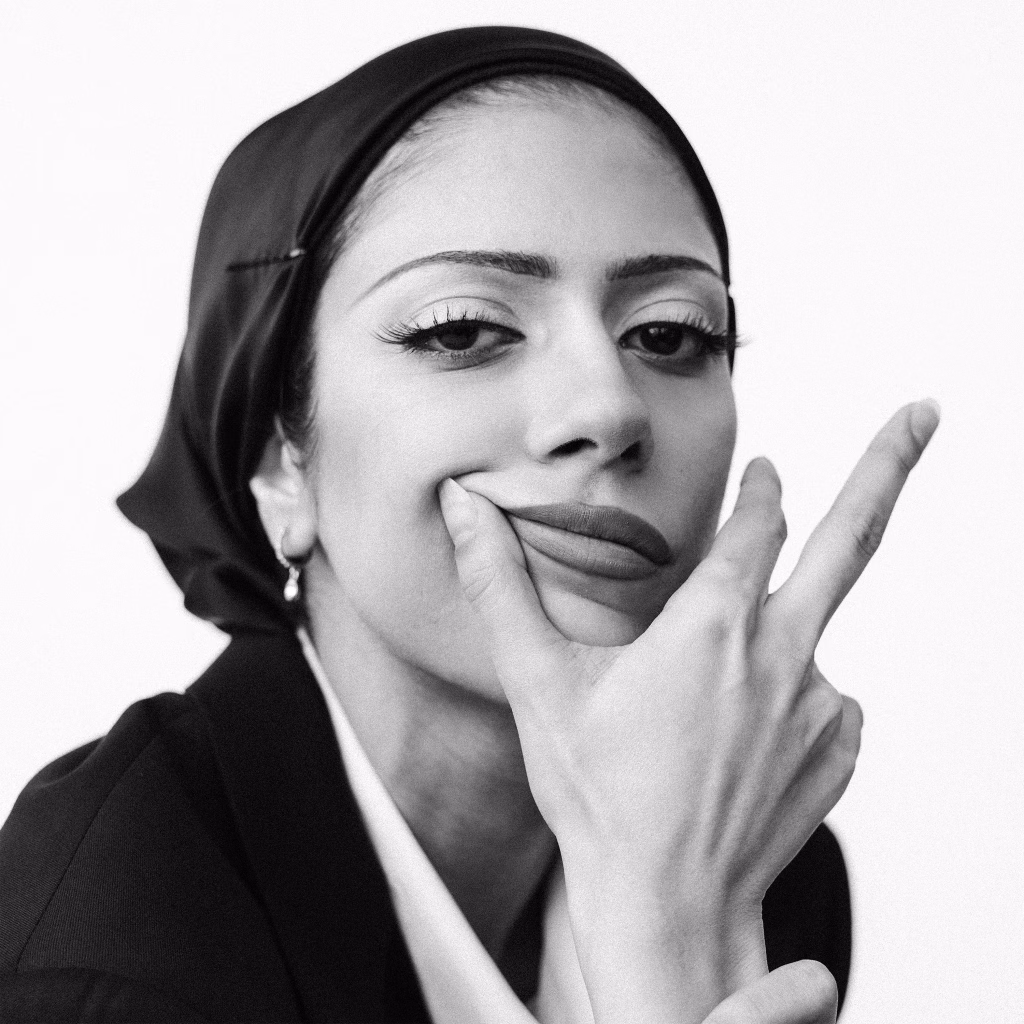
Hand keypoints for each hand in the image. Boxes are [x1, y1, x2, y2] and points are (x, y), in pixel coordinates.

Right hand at [439, 400, 938, 1022]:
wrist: (669, 907)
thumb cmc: (601, 797)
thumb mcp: (539, 683)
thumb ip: (498, 583)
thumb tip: (463, 505)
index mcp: (712, 625)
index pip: (759, 523)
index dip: (762, 488)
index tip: (766, 467)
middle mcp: (782, 654)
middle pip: (850, 539)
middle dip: (887, 465)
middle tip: (924, 411)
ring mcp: (819, 703)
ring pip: (807, 637)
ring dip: (772, 642)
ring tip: (704, 716)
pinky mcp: (838, 746)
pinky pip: (822, 695)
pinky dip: (789, 695)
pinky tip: (737, 741)